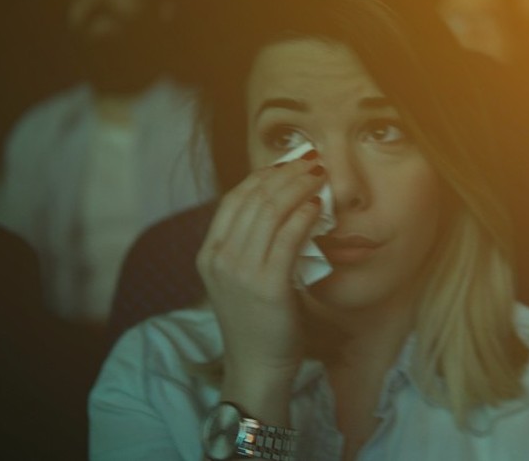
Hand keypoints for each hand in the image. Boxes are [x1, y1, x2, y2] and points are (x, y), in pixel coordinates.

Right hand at [196, 153, 324, 382]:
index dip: (263, 176)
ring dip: (298, 188)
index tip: (288, 164)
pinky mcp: (267, 285)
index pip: (234, 199)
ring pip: (270, 212)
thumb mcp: (240, 278)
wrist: (257, 366)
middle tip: (311, 163)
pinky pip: (287, 238)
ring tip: (318, 177)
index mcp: (209, 253)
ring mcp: (240, 272)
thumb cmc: (257, 322)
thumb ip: (250, 245)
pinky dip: (303, 216)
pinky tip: (316, 206)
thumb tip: (280, 206)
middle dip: (286, 175)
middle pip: (253, 199)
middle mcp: (220, 258)